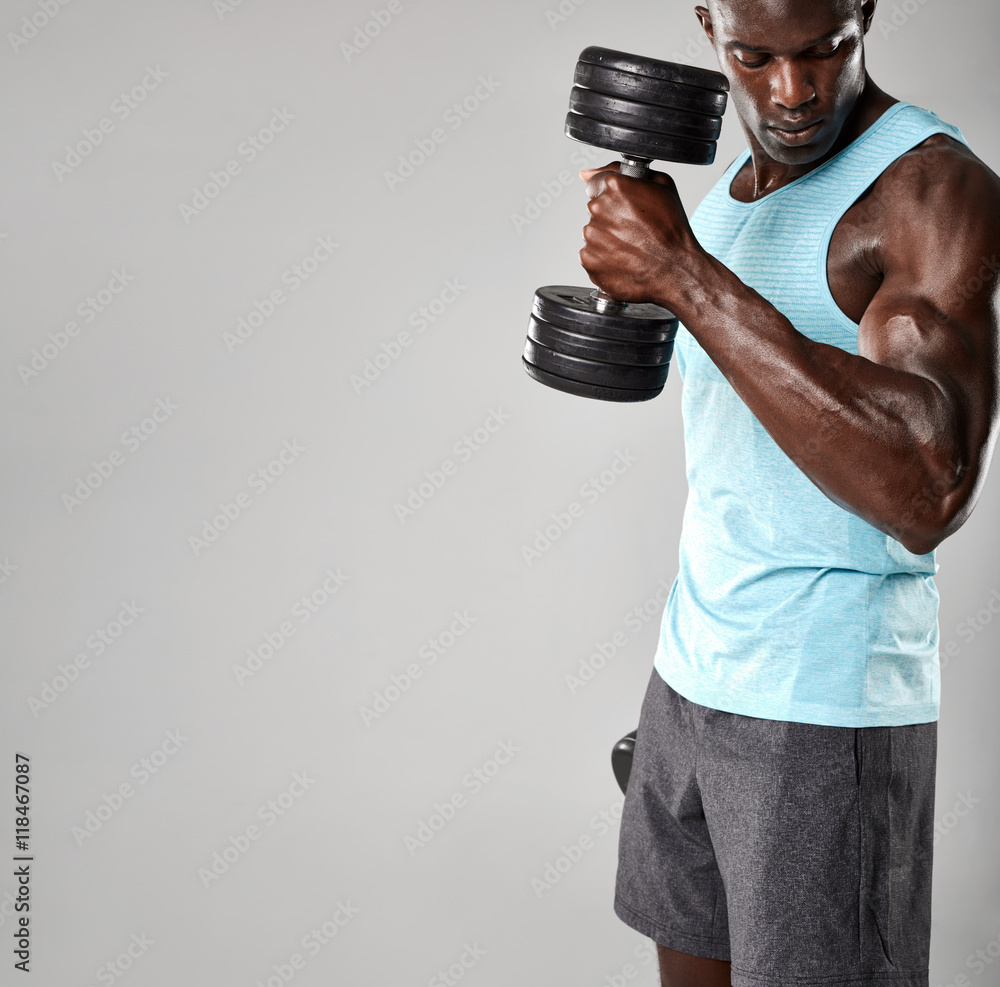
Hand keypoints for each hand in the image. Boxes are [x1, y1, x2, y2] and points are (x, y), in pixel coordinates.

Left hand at [578, 161, 702, 309]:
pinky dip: (603, 258)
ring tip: (631, 246)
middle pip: (596, 210)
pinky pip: (591, 255)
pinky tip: (623, 259)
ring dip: (607, 239)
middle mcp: (599, 209)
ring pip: (593, 233)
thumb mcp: (660, 184)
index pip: (597, 185)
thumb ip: (619, 170)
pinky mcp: (589, 259)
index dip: (613, 197)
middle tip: (634, 230)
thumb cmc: (672, 230)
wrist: (675, 270)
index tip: (626, 209)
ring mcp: (592, 236)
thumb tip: (586, 173)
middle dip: (611, 218)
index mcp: (615, 186)